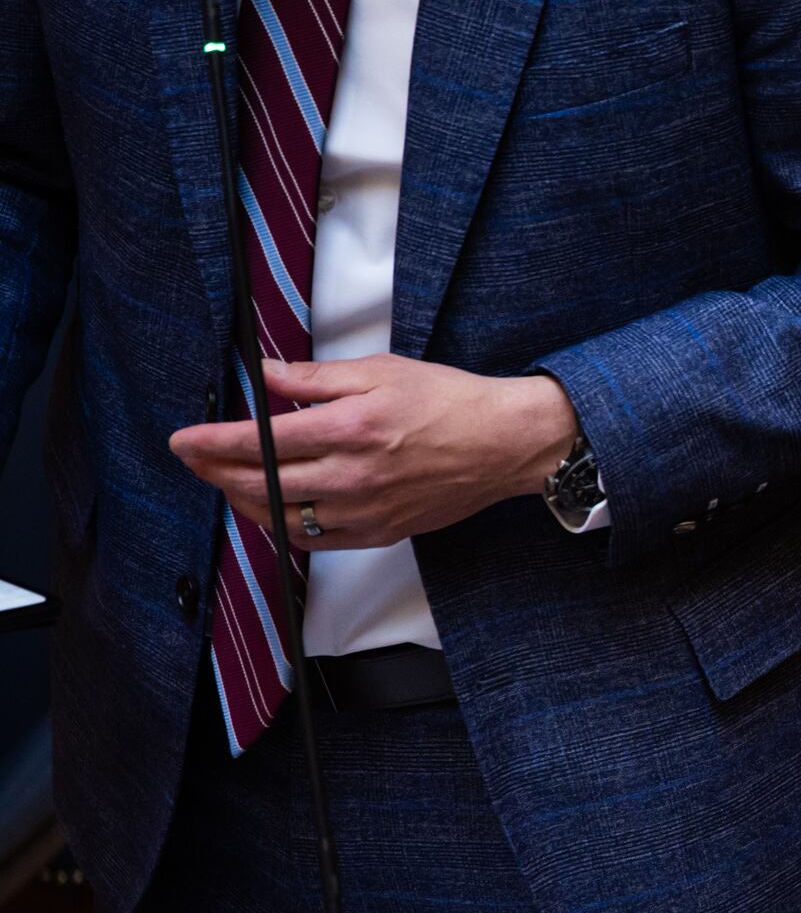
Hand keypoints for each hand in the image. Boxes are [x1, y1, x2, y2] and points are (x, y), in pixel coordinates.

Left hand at [168, 356, 576, 548]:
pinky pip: (315, 540)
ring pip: (282, 517)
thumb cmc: (449, 402)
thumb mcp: (378, 372)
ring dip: (244, 500)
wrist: (504, 443)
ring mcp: (367, 510)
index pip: (260, 441)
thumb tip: (263, 376)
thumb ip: (312, 378)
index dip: (212, 443)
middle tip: (194, 458)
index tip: (184, 440)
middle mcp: (354, 476)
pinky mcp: (381, 532)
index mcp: (351, 429)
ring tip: (227, 481)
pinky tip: (273, 508)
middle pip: (261, 482)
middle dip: (215, 470)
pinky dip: (283, 526)